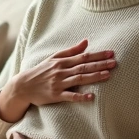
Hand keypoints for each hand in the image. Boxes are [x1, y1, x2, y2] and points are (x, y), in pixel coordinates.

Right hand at [0, 40, 114, 120]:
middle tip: (114, 63)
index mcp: (62, 62)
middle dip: (100, 65)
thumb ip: (71, 51)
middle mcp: (61, 71)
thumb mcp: (54, 58)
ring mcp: (58, 84)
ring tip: (107, 75)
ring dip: (94, 77)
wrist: (23, 86)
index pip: (83, 57)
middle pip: (83, 67)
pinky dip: (80, 97)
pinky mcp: (56, 95)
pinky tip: (91, 97)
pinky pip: (70, 96)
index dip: (97, 55)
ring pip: (79, 79)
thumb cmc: (40, 71)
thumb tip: (86, 42)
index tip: (111, 53)